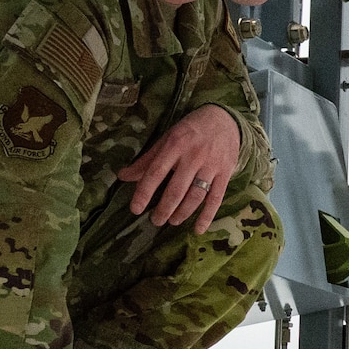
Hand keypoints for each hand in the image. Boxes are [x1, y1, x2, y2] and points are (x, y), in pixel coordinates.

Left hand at [117, 104, 240, 231]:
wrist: (224, 119)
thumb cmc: (190, 130)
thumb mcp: (167, 139)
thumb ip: (147, 160)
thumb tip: (123, 176)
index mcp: (175, 145)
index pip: (156, 172)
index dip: (144, 192)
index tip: (136, 209)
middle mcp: (193, 156)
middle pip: (176, 189)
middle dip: (164, 209)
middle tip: (155, 220)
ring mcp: (211, 165)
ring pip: (195, 196)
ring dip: (182, 212)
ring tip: (172, 221)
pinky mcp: (226, 173)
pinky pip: (216, 198)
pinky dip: (207, 216)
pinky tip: (198, 229)